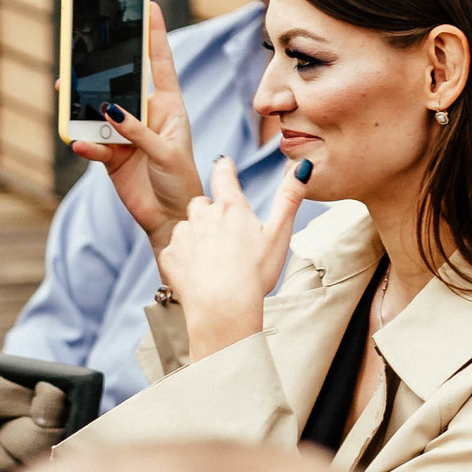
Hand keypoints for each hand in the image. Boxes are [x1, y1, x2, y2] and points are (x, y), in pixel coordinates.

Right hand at [74, 3, 203, 250]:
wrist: (170, 218)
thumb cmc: (180, 181)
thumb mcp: (166, 152)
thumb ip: (139, 131)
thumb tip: (111, 110)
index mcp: (169, 105)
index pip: (159, 62)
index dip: (154, 33)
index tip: (150, 4)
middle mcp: (145, 114)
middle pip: (119, 81)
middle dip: (100, 66)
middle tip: (82, 47)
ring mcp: (124, 133)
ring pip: (98, 109)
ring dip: (82, 104)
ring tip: (66, 93)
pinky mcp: (110, 154)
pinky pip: (92, 142)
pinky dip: (85, 143)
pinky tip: (78, 142)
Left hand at [155, 154, 310, 360]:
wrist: (222, 308)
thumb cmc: (254, 273)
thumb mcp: (279, 234)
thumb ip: (289, 199)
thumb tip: (302, 166)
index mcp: (231, 207)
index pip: (223, 176)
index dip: (224, 168)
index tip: (223, 163)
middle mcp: (202, 215)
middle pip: (201, 203)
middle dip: (210, 213)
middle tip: (225, 237)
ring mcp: (183, 234)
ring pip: (186, 227)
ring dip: (196, 236)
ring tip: (212, 260)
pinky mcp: (169, 255)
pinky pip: (174, 250)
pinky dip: (184, 259)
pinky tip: (198, 274)